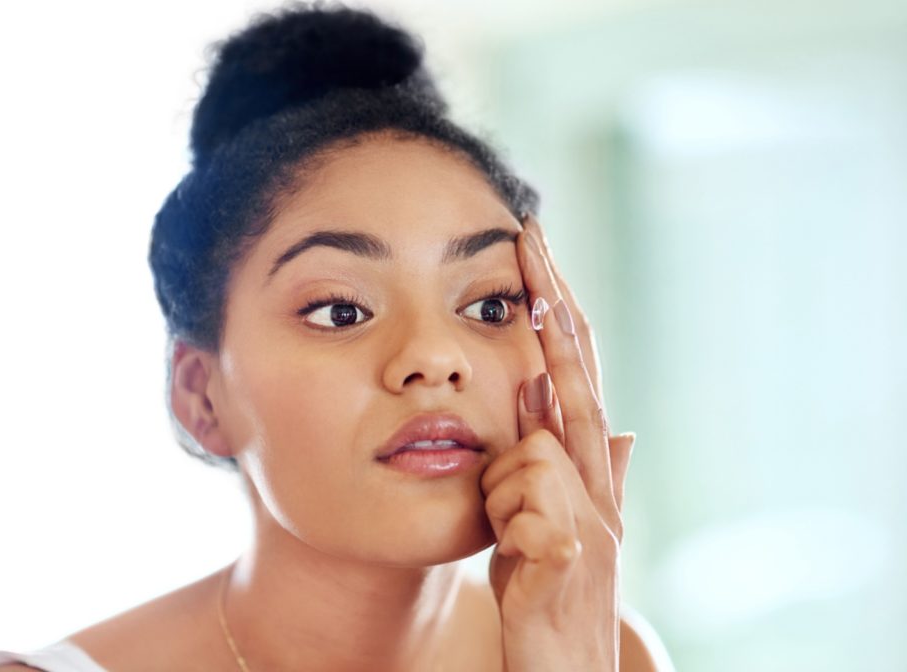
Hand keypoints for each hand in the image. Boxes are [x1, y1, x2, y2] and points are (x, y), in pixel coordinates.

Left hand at [481, 213, 635, 670]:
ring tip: (514, 544)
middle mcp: (597, 482)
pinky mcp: (570, 554)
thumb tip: (593, 413)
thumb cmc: (546, 589)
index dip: (556, 312)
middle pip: (575, 377)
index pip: (573, 373)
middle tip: (530, 239)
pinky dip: (510, 530)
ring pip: (534, 452)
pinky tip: (519, 562)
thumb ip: (564, 464)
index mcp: (584, 468)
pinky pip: (524, 512)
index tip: (533, 253)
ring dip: (504, 493)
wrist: (562, 667)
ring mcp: (590, 516)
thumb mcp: (543, 520)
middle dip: (551, 306)